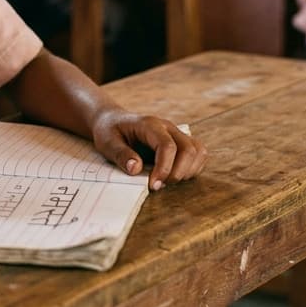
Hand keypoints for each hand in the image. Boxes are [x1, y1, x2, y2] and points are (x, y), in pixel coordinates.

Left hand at [89, 108, 207, 191]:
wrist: (112, 120)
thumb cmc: (109, 131)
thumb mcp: (107, 142)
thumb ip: (121, 154)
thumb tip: (136, 169)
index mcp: (150, 125)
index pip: (167, 146)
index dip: (164, 168)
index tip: (153, 185)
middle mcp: (167, 127)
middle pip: (189, 149)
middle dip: (178, 173)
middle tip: (158, 186)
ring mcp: (176, 134)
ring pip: (198, 151)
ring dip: (188, 171)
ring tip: (167, 181)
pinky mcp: (180, 142)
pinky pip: (198, 154)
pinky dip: (192, 169)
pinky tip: (174, 176)